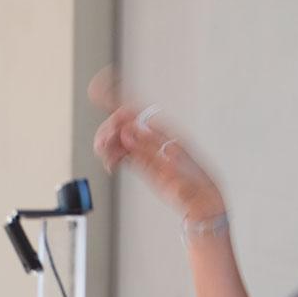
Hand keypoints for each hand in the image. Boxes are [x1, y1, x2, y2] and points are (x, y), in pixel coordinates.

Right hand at [89, 67, 225, 221]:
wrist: (200, 201)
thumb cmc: (193, 183)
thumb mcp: (170, 164)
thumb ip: (147, 147)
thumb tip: (128, 129)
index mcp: (164, 132)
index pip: (136, 111)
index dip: (116, 102)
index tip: (97, 95)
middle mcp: (155, 138)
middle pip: (125, 124)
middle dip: (109, 130)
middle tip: (102, 144)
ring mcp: (149, 150)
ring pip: (121, 138)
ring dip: (108, 143)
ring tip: (105, 156)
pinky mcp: (144, 163)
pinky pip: (123, 153)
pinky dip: (113, 155)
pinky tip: (111, 163)